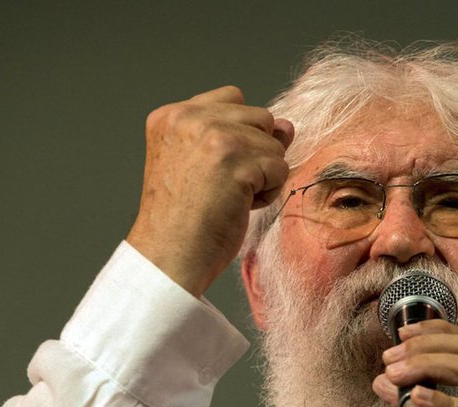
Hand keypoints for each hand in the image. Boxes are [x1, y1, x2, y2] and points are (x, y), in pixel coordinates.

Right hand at [127, 86, 293, 295]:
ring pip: (274, 144)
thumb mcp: (201, 165)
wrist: (170, 256)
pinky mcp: (237, 160)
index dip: (239, 134)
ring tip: (229, 198)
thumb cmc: (184, 220)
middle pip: (260, 117)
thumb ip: (240, 136)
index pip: (233, 98)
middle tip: (222, 186)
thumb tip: (287, 125)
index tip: (216, 167)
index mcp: (171, 116)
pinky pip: (280, 168)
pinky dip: (268, 193)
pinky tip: (239, 207)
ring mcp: (214, 136)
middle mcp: (189, 118)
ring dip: (263, 175)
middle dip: (254, 153)